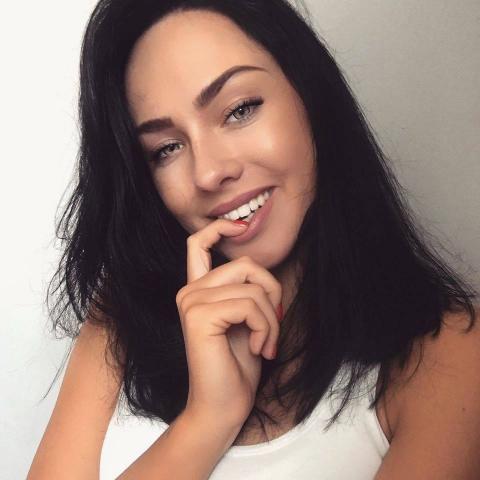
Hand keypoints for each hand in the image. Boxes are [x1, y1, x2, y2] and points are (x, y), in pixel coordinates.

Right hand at [176, 219, 282, 428]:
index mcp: (198, 290)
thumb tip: (264, 274)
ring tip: (266, 343)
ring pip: (252, 288)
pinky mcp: (199, 316)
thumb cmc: (237, 365)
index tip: (239, 226)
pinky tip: (257, 348)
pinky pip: (249, 305)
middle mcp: (189, 291)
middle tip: (274, 323)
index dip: (218, 228)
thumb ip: (244, 292)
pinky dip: (264, 327)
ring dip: (271, 318)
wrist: (223, 406)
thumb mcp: (245, 320)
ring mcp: (191, 302)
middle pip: (246, 265)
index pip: (198, 244)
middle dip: (271, 291)